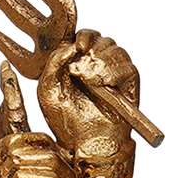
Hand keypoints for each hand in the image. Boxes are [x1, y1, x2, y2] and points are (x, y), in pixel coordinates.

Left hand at [36, 29, 140, 157]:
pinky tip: (103, 84)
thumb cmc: (65, 120)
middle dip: (93, 49)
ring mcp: (116, 74)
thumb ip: (53, 62)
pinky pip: (128, 66)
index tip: (79, 46)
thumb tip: (70, 43)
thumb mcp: (47, 89)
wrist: (85, 141)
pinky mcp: (130, 84)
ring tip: (91, 81)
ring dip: (102, 62)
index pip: (87, 36)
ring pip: (116, 49)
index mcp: (79, 63)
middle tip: (83, 69)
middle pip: (103, 39)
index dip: (85, 36)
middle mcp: (99, 66)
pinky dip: (115, 72)